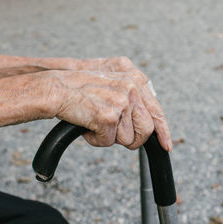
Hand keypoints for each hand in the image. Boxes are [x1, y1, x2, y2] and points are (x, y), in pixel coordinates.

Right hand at [45, 69, 171, 150]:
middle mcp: (132, 87)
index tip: (166, 145)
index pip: (156, 110)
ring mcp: (121, 101)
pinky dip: (95, 140)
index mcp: (135, 78)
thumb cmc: (79, 88)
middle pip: (147, 130)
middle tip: (116, 136)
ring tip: (95, 123)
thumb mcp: (112, 82)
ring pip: (128, 139)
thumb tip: (148, 120)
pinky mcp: (109, 116)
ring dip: (110, 138)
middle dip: (133, 140)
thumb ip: (132, 95)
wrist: (56, 88)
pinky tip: (87, 126)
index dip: (162, 131)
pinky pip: (108, 142)